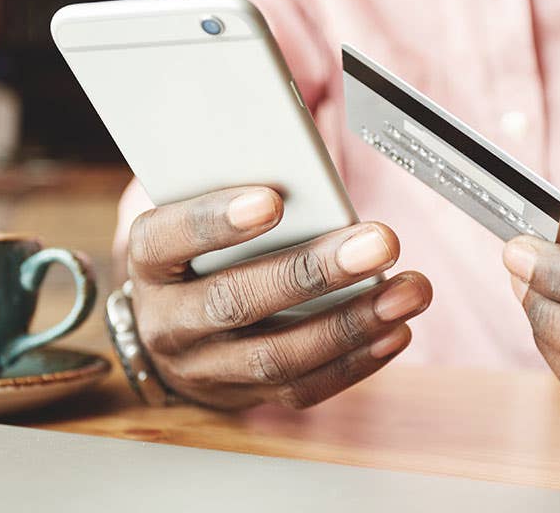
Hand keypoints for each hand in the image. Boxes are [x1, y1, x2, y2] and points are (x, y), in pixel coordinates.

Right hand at [126, 185, 431, 410]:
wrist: (172, 328)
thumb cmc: (198, 252)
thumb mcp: (197, 212)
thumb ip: (239, 191)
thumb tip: (310, 163)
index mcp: (151, 261)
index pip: (169, 238)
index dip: (216, 221)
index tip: (271, 200)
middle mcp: (169, 321)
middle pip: (235, 301)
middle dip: (313, 272)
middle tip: (378, 243)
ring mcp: (206, 367)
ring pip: (276, 355)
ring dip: (352, 322)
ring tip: (408, 291)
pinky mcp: (247, 396)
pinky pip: (303, 388)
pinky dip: (356, 361)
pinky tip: (394, 330)